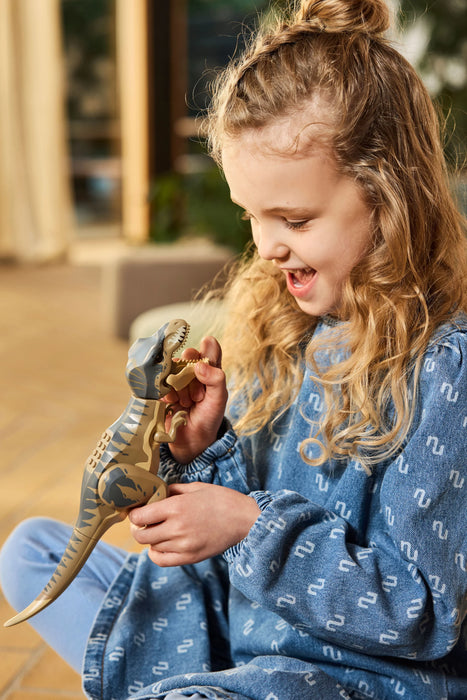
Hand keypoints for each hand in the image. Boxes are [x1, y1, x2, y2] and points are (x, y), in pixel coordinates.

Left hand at [129, 482, 260, 566]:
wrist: (245, 519)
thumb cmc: (221, 499)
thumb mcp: (196, 488)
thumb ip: (173, 490)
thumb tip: (156, 493)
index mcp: (176, 507)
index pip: (140, 517)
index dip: (134, 514)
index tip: (137, 511)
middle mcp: (177, 528)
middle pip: (141, 535)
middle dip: (138, 528)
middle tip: (143, 522)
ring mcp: (183, 545)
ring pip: (152, 547)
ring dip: (151, 538)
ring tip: (159, 529)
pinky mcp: (190, 557)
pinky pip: (162, 560)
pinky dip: (156, 553)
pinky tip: (160, 545)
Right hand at [164, 336, 227, 462]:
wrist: (191, 440)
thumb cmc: (208, 417)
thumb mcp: (219, 399)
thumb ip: (216, 379)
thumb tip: (200, 364)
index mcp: (210, 369)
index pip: (210, 348)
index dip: (207, 349)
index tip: (205, 355)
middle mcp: (193, 370)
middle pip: (188, 355)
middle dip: (192, 373)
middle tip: (198, 395)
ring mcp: (176, 378)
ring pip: (174, 368)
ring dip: (181, 386)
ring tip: (187, 403)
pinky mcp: (162, 387)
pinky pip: (161, 380)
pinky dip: (168, 392)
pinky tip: (173, 403)